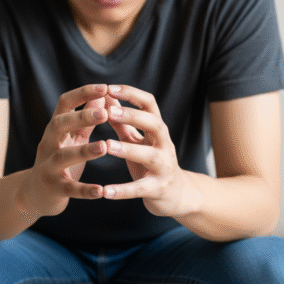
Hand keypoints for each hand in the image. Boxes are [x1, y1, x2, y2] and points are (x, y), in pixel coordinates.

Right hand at [21, 84, 108, 215]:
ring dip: (84, 151)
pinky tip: (100, 191)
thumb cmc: (60, 160)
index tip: (104, 87)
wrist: (35, 194)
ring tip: (104, 147)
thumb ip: (86, 120)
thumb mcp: (72, 138)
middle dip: (81, 117)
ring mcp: (48, 167)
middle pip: (59, 125)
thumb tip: (102, 94)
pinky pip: (69, 189)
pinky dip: (84, 190)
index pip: (64, 103)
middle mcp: (48, 143)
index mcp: (55, 128)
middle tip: (104, 114)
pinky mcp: (53, 189)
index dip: (83, 93)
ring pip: (62, 156)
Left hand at [104, 85, 185, 216]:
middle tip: (109, 112)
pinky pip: (140, 189)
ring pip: (149, 155)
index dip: (131, 94)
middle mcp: (164, 145)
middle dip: (133, 116)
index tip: (109, 88)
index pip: (149, 104)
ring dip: (127, 149)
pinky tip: (105, 192)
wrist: (178, 195)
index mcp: (157, 130)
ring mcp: (164, 167)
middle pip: (154, 124)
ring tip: (106, 146)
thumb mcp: (137, 140)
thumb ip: (122, 121)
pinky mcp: (158, 189)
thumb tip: (107, 97)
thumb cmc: (151, 163)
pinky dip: (123, 190)